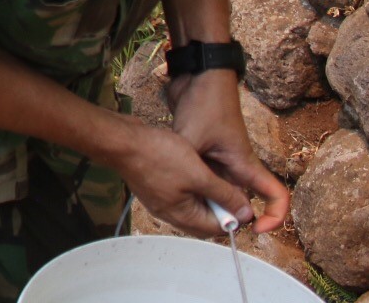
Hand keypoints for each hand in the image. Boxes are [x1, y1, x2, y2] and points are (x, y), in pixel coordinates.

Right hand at [111, 116, 256, 237]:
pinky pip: (178, 196)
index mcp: (180, 215)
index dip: (233, 216)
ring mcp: (159, 201)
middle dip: (220, 207)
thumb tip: (246, 213)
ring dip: (205, 196)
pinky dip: (191, 188)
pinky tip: (193, 169)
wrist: (122, 140)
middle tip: (228, 187)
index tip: (241, 197)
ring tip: (212, 175)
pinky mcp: (153, 187)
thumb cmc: (159, 156)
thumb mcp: (198, 174)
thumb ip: (223, 194)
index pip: (216, 229)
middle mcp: (168, 214)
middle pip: (203, 221)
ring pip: (191, 207)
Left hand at [170, 72, 290, 233]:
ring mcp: (221, 158)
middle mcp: (238, 164)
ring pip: (220, 190)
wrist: (198, 75)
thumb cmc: (205, 103)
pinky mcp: (206, 151)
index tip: (256, 230)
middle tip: (204, 225)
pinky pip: (205, 177)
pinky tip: (176, 188)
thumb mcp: (193, 138)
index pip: (277, 196)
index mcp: (246, 163)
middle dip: (227, 215)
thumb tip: (188, 192)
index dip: (274, 218)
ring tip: (185, 208)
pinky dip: (196, 185)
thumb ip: (194, 167)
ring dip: (207, 200)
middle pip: (241, 200)